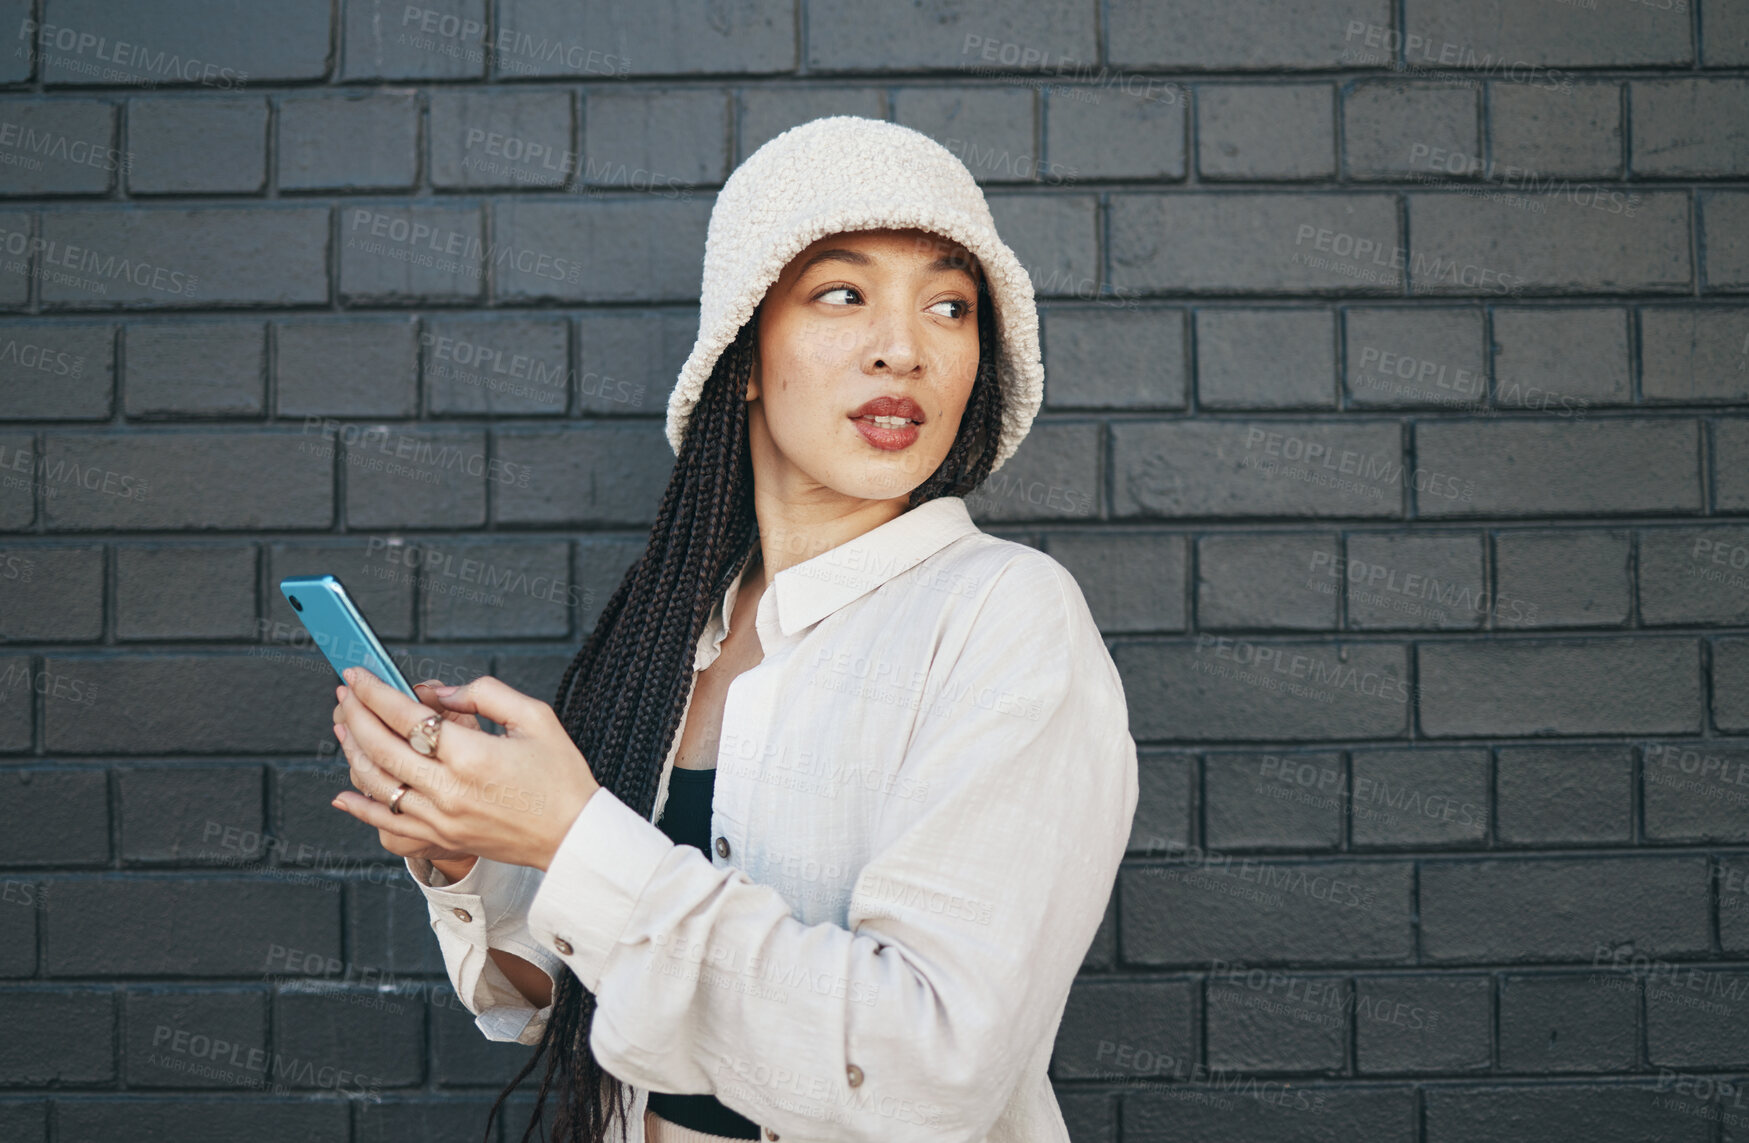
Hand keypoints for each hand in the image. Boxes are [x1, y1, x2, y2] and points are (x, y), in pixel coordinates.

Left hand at [328, 667, 599, 871]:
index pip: (406, 716)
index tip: (359, 674)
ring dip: (352, 752)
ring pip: (377, 784)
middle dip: (355, 715)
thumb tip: (435, 693)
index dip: (376, 691)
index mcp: (473, 754)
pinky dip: (360, 809)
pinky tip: (343, 795)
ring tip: (343, 727)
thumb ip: (484, 694)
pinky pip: (388, 825)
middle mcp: (449, 789)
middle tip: (345, 693)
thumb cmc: (560, 777)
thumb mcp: (535, 718)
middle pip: (381, 747)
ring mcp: (441, 819)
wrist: (573, 837)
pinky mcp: (441, 839)